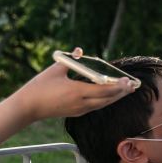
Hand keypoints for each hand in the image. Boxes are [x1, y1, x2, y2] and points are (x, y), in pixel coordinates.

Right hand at [10, 48, 137, 122]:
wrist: (28, 108)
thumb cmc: (39, 87)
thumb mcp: (55, 70)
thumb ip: (70, 60)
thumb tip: (79, 49)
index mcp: (77, 91)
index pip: (104, 89)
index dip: (118, 86)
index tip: (129, 81)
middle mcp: (82, 103)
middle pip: (108, 98)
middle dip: (122, 92)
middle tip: (133, 85)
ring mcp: (80, 109)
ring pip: (103, 104)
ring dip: (115, 97)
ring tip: (126, 90)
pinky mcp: (77, 112)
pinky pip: (96, 106)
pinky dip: (105, 100)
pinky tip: (110, 96)